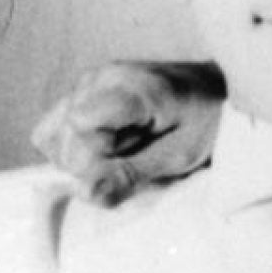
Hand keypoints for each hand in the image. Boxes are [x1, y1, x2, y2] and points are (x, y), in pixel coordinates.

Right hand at [30, 61, 226, 204]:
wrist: (219, 92)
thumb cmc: (207, 122)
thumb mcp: (180, 156)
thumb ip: (131, 175)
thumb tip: (84, 194)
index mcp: (132, 87)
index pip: (79, 124)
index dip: (100, 153)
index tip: (137, 153)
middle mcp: (100, 77)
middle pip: (63, 138)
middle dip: (95, 161)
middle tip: (140, 150)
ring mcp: (88, 82)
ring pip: (52, 137)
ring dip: (85, 155)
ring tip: (129, 144)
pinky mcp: (81, 92)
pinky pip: (52, 130)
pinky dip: (75, 147)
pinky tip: (110, 143)